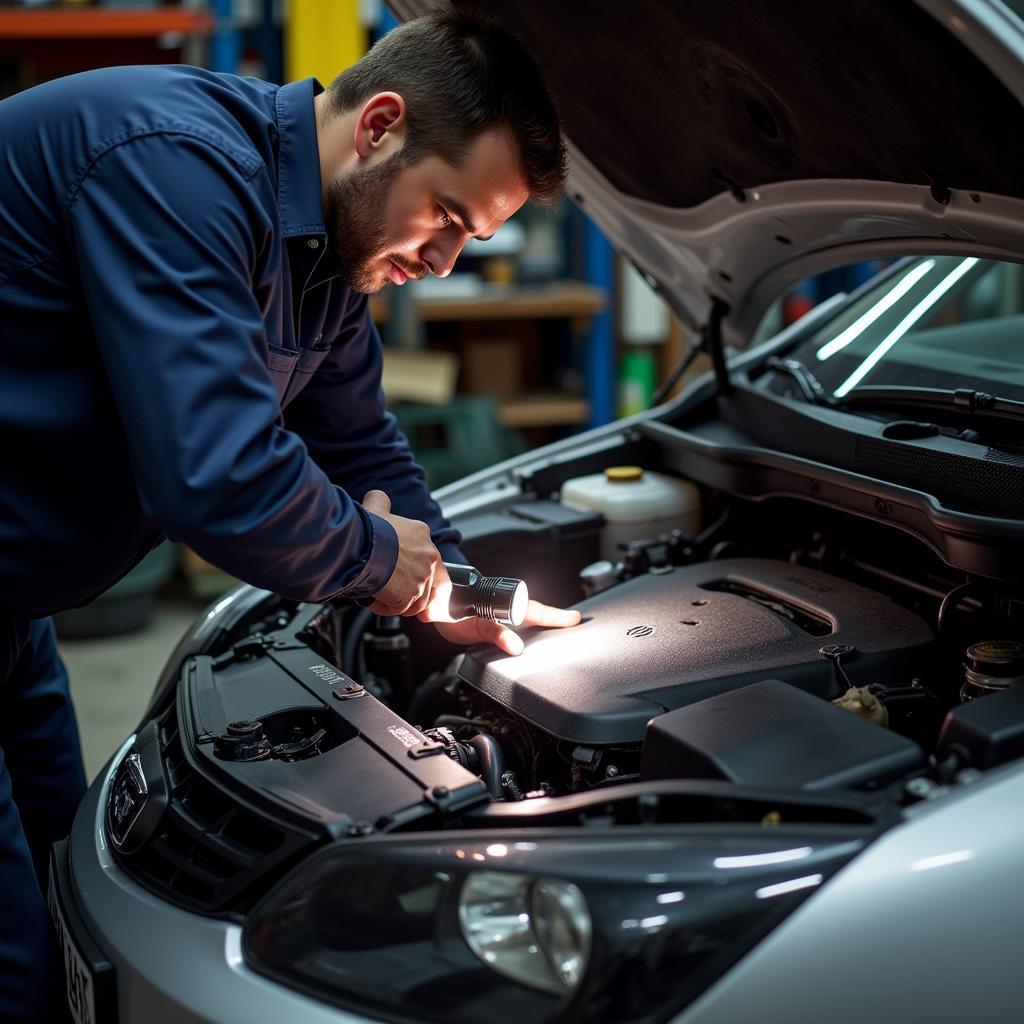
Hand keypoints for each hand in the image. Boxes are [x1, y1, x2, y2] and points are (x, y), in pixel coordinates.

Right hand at [362, 490, 446, 616]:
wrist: (364, 548)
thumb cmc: (370, 529)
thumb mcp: (376, 506)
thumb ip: (380, 501)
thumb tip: (376, 497)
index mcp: (423, 537)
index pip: (431, 558)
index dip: (420, 569)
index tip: (408, 573)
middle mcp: (428, 559)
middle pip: (433, 582)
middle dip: (418, 590)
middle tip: (403, 593)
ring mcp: (421, 580)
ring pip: (418, 599)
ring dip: (402, 600)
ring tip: (384, 596)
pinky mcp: (410, 598)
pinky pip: (401, 609)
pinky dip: (388, 608)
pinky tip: (376, 600)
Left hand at [433, 599, 581, 655]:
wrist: (433, 602)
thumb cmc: (450, 611)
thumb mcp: (474, 626)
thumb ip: (495, 634)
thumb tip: (516, 645)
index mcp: (507, 609)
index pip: (540, 613)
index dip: (558, 617)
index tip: (576, 618)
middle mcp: (506, 609)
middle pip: (537, 614)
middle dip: (555, 619)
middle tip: (573, 623)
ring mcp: (499, 613)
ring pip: (526, 616)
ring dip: (541, 621)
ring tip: (556, 627)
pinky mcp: (490, 618)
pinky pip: (513, 621)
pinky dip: (524, 625)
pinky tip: (526, 631)